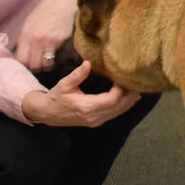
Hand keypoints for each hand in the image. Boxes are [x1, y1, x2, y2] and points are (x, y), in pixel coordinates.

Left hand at [16, 0, 77, 71]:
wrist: (62, 2)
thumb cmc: (45, 12)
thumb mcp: (30, 24)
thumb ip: (25, 39)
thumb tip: (22, 55)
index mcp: (25, 35)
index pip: (21, 60)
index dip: (24, 66)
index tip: (27, 65)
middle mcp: (35, 39)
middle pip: (33, 64)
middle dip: (35, 68)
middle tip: (38, 66)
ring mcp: (48, 40)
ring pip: (45, 64)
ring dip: (46, 65)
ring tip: (47, 62)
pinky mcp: (60, 40)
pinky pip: (56, 56)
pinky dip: (55, 58)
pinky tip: (55, 54)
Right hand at [21, 62, 139, 126]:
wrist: (48, 114)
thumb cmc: (56, 98)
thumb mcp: (64, 84)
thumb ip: (77, 75)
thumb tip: (88, 63)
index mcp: (86, 107)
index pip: (112, 100)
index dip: (121, 89)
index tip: (124, 77)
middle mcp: (94, 117)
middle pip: (120, 106)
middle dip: (130, 94)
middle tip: (136, 80)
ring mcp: (96, 121)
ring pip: (119, 111)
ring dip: (130, 99)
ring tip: (136, 85)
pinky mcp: (97, 121)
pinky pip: (115, 113)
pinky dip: (124, 104)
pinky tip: (130, 95)